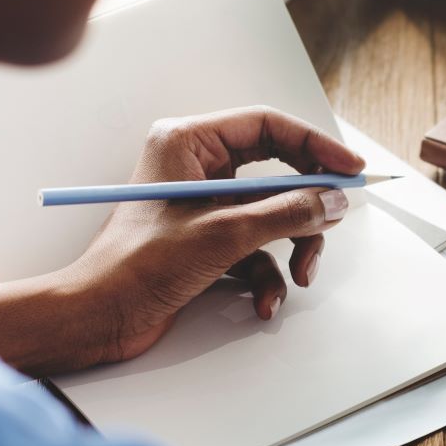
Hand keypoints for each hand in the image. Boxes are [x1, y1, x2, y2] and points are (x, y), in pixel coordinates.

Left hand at [64, 106, 365, 365]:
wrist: (96, 319)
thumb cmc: (135, 267)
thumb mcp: (224, 234)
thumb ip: (287, 213)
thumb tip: (333, 201)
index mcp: (188, 143)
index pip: (268, 126)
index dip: (316, 146)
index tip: (349, 169)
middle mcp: (197, 166)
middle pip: (278, 171)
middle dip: (306, 206)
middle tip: (333, 218)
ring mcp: (204, 204)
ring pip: (273, 212)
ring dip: (292, 246)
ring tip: (299, 274)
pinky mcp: (207, 238)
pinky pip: (257, 245)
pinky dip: (268, 274)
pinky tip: (264, 300)